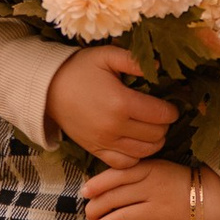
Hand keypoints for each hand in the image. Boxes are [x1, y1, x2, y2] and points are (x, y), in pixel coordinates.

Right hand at [45, 46, 175, 163]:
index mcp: (121, 102)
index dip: (171, 111)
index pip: (161, 115)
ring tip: (152, 130)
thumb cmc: (79, 69)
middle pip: (156, 135)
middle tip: (161, 117)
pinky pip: (124, 163)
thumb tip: (160, 68)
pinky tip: (136, 144)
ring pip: (145, 152)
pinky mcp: (96, 150)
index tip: (170, 107)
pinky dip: (135, 157)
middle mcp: (115, 127)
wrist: (48, 89)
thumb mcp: (106, 55)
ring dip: (154, 142)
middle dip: (164, 126)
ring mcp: (105, 142)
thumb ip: (134, 60)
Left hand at [83, 158, 219, 219]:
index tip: (84, 193)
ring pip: (121, 219)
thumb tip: (106, 184)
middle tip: (88, 215)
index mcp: (149, 170)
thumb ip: (138, 172)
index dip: (96, 185)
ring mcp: (158, 211)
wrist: (217, 196)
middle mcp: (151, 189)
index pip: (115, 175)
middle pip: (114, 199)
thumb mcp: (161, 167)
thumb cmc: (185, 181)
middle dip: (95, 209)